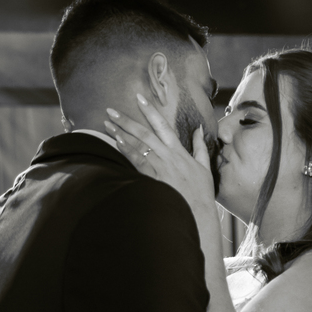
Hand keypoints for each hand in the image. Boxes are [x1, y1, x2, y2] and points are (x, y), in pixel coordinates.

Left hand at [105, 94, 213, 208]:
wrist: (198, 213)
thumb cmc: (201, 192)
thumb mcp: (204, 166)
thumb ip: (199, 146)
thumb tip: (199, 130)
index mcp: (179, 151)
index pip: (163, 125)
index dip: (150, 110)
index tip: (139, 98)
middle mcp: (168, 155)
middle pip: (144, 132)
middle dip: (126, 120)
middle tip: (111, 110)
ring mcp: (160, 167)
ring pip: (138, 145)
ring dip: (121, 133)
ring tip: (107, 125)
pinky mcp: (154, 178)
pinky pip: (137, 161)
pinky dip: (127, 150)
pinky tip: (116, 142)